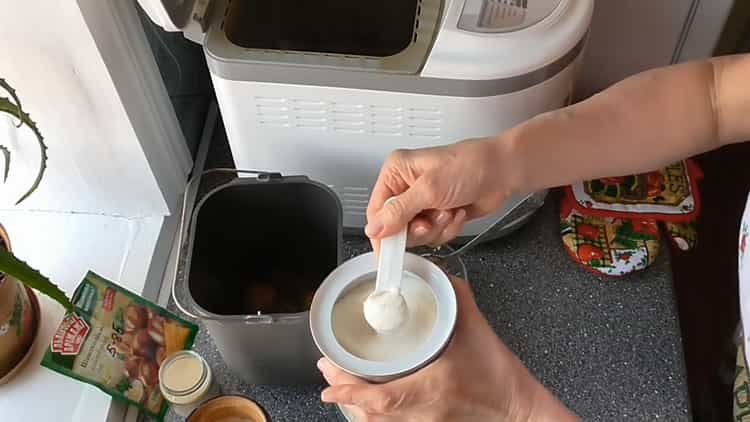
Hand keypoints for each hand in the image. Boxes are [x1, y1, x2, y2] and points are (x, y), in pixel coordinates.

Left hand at [318, 277, 576, 421]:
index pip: (381, 397)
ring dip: (353, 407)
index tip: (329, 378)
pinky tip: (362, 404)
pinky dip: (371, 417)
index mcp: (432, 388)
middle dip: (343, 394)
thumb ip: (457, 298)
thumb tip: (437, 274)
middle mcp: (423, 413)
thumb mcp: (479, 331)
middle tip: (327, 372)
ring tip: (336, 386)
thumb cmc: (500, 377)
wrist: (519, 411)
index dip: (349, 391)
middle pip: (370, 413)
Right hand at [366, 138, 513, 246]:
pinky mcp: (438, 213)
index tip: (390, 251)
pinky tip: (457, 213)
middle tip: (429, 221)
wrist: (503, 171)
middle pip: (396, 227)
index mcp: (396, 173)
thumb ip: (398, 211)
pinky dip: (448, 229)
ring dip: (436, 228)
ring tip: (448, 210)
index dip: (383, 233)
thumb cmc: (471, 165)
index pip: (376, 210)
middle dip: (418, 229)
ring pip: (417, 234)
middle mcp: (407, 187)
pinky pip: (434, 235)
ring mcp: (424, 202)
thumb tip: (374, 229)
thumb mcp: (429, 190)